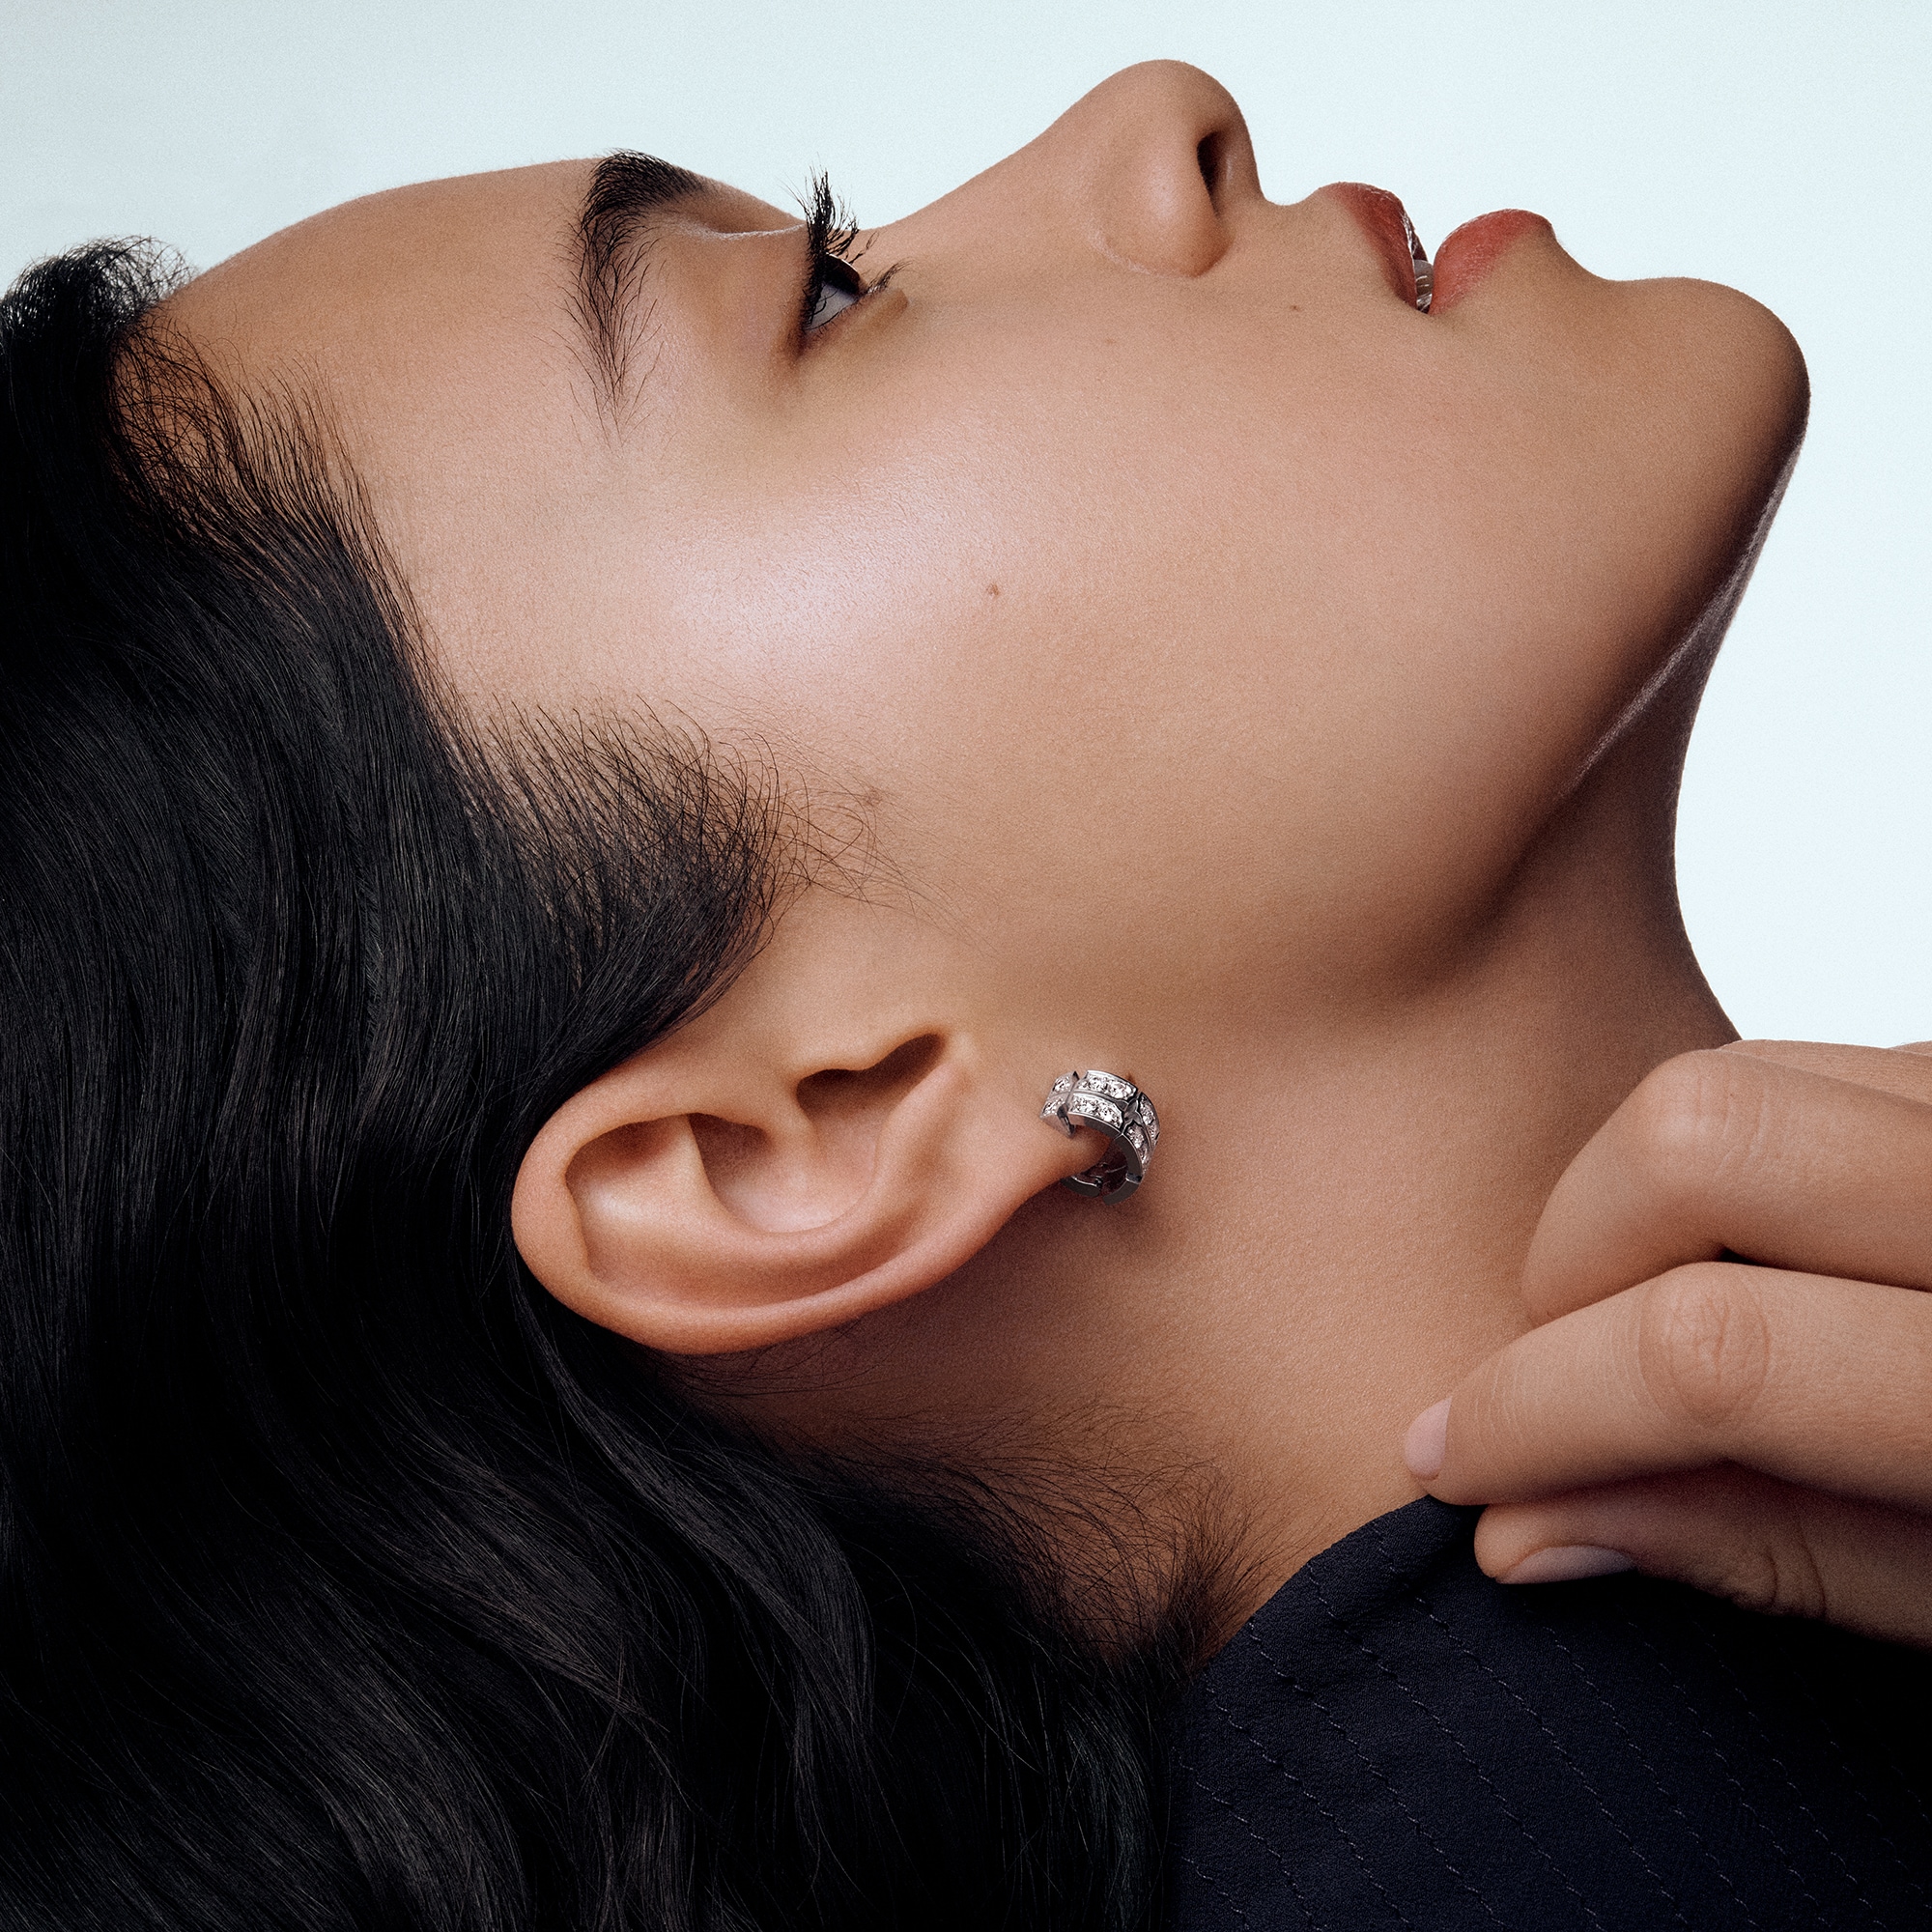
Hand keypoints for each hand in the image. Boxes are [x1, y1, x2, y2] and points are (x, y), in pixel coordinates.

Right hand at [1404, 1038, 1931, 1647]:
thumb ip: (1760, 1550)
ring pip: (1739, 1075)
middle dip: (1568, 1257)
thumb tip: (1523, 1528)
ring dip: (1637, 1201)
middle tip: (1558, 1367)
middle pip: (1701, 1137)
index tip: (1449, 1458)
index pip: (1719, 1356)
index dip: (1539, 1411)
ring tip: (1652, 1318)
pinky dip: (1732, 1154)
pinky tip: (1761, 1258)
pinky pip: (1811, 1062)